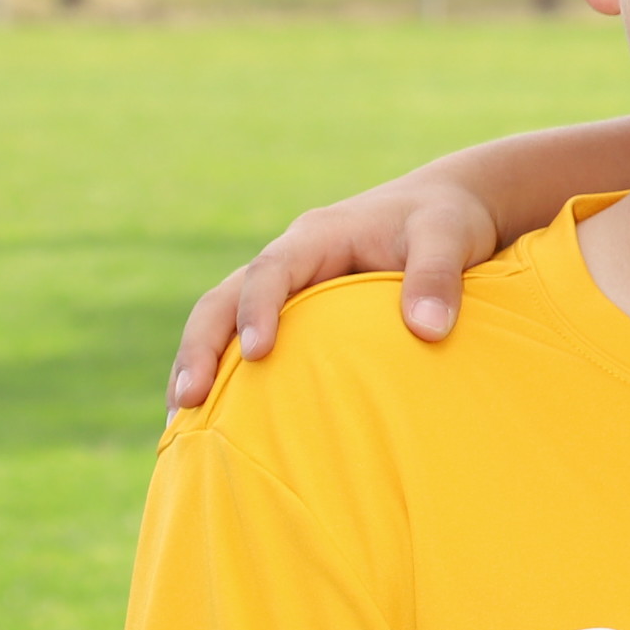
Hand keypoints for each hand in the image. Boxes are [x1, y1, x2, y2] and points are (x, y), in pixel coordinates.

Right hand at [166, 179, 500, 411]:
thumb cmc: (447, 220)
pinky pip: (248, 340)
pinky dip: (227, 374)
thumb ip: (438, 276)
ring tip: (180, 421)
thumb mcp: (450, 236)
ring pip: (223, 320)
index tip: (257, 353)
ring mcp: (289, 288)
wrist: (447, 207)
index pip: (272, 269)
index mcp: (318, 236)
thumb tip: (429, 331)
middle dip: (200, 347)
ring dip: (199, 365)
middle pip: (223, 298)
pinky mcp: (296, 313)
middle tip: (186, 401)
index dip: (257, 309)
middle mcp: (292, 261)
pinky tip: (216, 421)